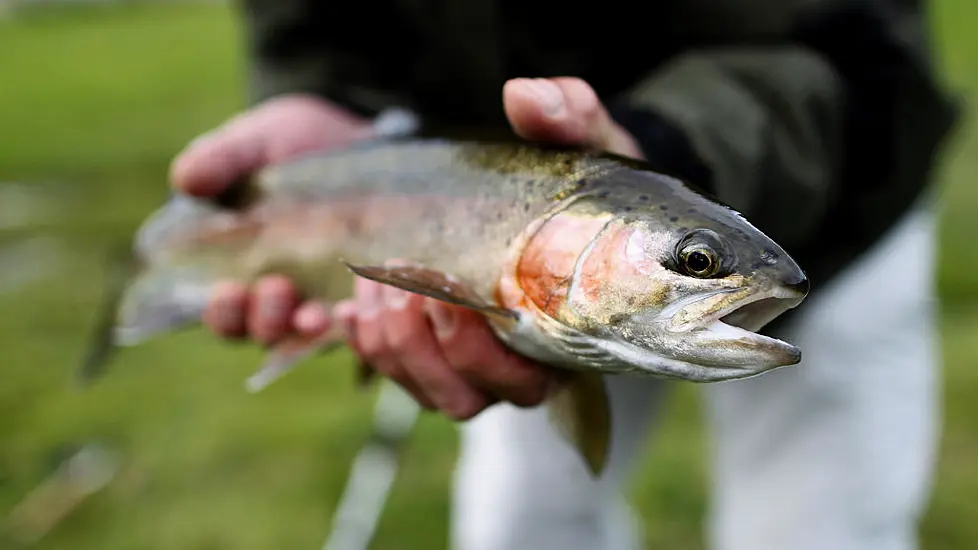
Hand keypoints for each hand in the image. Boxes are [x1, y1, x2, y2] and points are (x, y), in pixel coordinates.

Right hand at [170, 93, 371, 344]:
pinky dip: (357, 318)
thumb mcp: (253, 143)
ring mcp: (328, 292)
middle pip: (266, 332)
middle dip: (267, 320)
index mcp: (241, 270)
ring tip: (316, 314)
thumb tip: (186, 180)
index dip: (224, 313)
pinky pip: (363, 318)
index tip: (227, 290)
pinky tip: (356, 306)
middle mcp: (284, 293)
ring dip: (309, 327)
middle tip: (277, 288)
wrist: (351, 130)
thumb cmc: (286, 143)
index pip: (225, 315)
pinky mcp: (368, 286)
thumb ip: (219, 159)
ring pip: (312, 332)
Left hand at [338, 77, 643, 418]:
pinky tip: (348, 306)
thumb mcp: (584, 143)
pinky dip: (367, 347)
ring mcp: (476, 367)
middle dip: (421, 347)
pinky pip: (398, 377)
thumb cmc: (580, 182)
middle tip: (398, 280)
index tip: (449, 294)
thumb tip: (525, 97)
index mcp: (565, 334)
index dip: (478, 351)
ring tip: (373, 280)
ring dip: (389, 344)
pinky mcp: (438, 357)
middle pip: (465, 398)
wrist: (558, 203)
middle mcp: (521, 365)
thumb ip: (569, 118)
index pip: (527, 380)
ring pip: (428, 394)